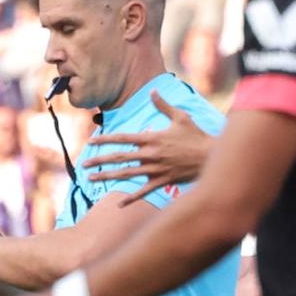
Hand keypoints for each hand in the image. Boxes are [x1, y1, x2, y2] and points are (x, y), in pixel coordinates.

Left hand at [83, 91, 210, 205]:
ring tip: (91, 179)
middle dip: (99, 161)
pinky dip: (131, 198)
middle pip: (119, 158)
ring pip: (126, 174)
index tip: (90, 142)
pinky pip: (144, 191)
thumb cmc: (197, 136)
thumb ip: (163, 106)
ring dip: (107, 177)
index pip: (122, 138)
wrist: (212, 156)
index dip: (105, 140)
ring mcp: (155, 169)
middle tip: (84, 165)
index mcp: (152, 138)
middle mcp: (150, 154)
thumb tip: (152, 91)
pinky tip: (119, 204)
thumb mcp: (181, 117)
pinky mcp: (162, 181)